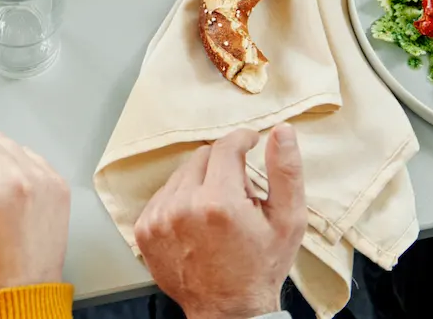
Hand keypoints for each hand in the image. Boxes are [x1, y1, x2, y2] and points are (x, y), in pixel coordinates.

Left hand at [135, 125, 306, 318]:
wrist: (229, 310)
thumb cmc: (261, 266)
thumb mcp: (288, 221)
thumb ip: (285, 171)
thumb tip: (281, 131)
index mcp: (218, 202)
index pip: (226, 147)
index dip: (242, 139)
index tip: (250, 142)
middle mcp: (183, 206)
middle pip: (201, 158)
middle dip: (223, 167)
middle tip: (240, 193)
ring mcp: (159, 219)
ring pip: (181, 175)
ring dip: (200, 183)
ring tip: (218, 212)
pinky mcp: (145, 229)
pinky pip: (163, 195)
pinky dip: (180, 200)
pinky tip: (197, 221)